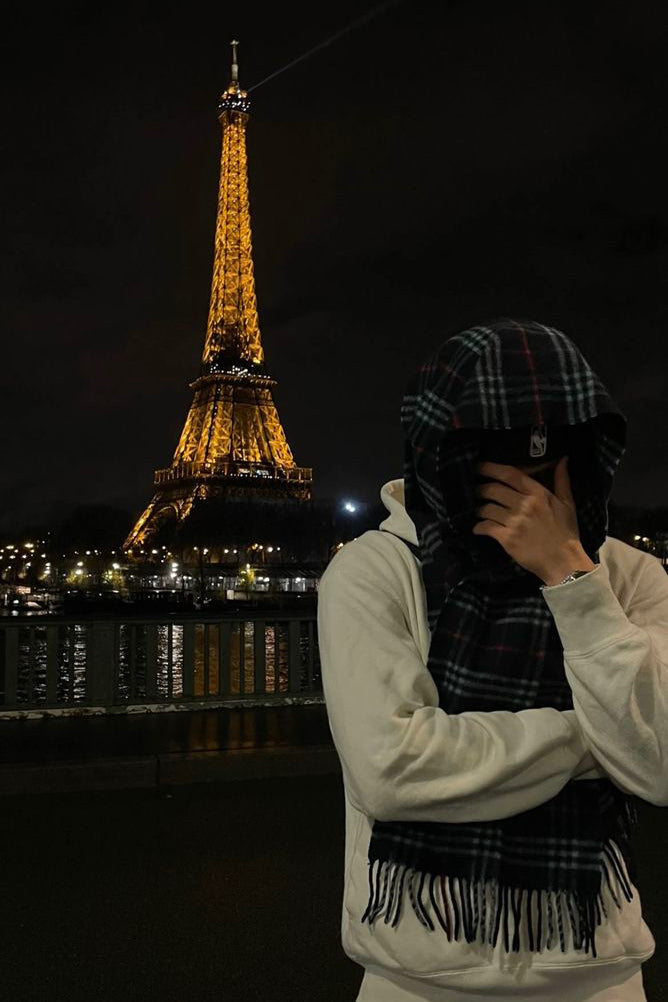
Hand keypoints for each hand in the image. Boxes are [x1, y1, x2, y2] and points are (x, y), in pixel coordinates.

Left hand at [472, 457, 583, 579]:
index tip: (480, 466)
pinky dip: (479, 527)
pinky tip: (478, 528)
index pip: (510, 474)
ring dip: (480, 509)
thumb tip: (562, 459)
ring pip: (486, 508)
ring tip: (480, 511)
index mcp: (538, 493)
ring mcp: (515, 522)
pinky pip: (486, 526)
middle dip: (481, 489)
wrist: (563, 561)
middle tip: (478, 491)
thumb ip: (562, 480)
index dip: (491, 468)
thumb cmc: (565, 532)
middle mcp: (524, 504)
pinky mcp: (507, 538)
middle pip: (493, 489)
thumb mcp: (567, 503)